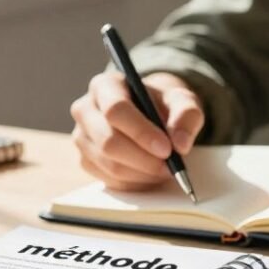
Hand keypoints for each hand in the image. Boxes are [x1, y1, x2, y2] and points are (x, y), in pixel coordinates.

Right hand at [70, 71, 204, 190]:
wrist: (150, 114)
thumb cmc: (162, 105)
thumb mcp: (182, 100)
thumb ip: (186, 115)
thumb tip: (180, 143)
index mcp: (105, 86)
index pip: (115, 110)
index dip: (141, 132)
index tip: (167, 149)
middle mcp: (85, 109)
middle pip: (108, 141)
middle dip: (143, 159)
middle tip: (170, 166)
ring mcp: (81, 137)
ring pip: (109, 165)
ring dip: (142, 173)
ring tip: (165, 169)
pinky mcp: (85, 160)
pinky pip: (109, 180)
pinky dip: (135, 182)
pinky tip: (151, 173)